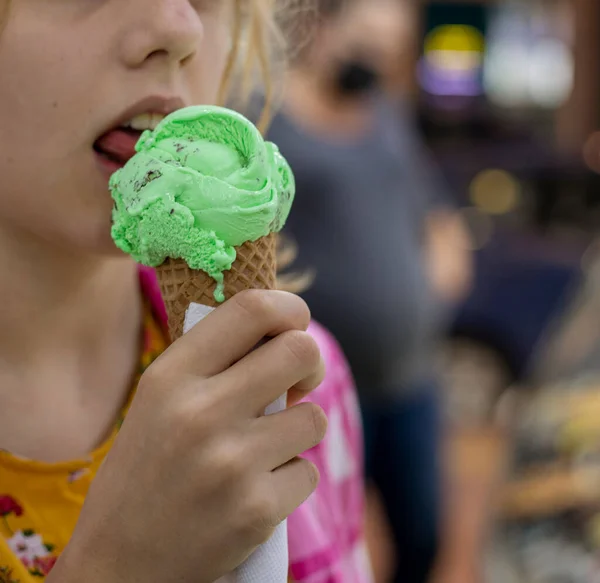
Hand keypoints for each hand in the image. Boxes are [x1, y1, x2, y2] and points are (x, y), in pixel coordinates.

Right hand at [52, 290, 326, 582]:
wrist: (120, 566)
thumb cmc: (145, 474)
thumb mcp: (158, 402)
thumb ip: (213, 363)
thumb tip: (284, 335)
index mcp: (171, 376)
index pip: (251, 308)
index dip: (289, 307)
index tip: (294, 324)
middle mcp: (200, 412)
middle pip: (300, 351)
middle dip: (310, 363)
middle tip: (299, 382)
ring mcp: (230, 463)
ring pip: (314, 417)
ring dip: (299, 430)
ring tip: (265, 448)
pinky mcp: (256, 510)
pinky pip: (307, 472)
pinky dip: (290, 479)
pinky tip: (255, 493)